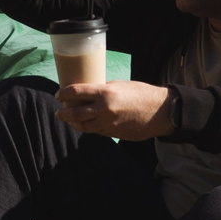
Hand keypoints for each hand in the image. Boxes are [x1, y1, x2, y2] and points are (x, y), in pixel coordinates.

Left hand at [55, 80, 173, 140]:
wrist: (161, 112)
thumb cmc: (142, 93)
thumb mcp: (120, 85)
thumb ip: (103, 90)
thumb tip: (89, 94)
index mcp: (105, 93)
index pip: (76, 92)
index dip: (64, 93)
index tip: (59, 94)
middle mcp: (104, 110)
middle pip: (75, 113)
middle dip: (63, 113)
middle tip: (59, 111)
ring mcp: (109, 124)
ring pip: (84, 126)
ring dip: (73, 123)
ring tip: (69, 120)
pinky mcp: (115, 134)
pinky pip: (97, 131)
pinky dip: (89, 128)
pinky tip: (86, 124)